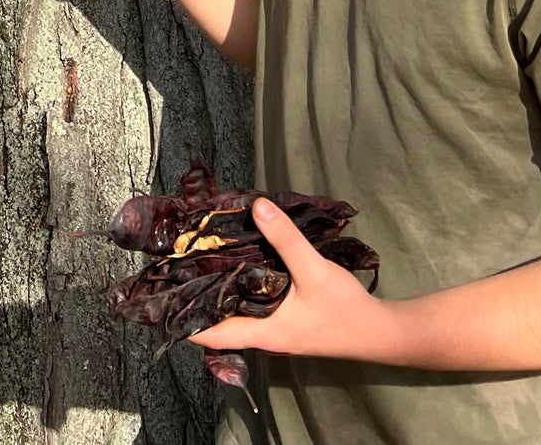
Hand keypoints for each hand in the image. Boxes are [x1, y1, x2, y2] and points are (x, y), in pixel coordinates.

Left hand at [191, 198, 399, 364]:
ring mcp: (277, 329)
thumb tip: (256, 206)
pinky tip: (240, 262)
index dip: (185, 321)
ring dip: (220, 290)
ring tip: (200, 259)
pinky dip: (242, 287)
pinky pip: (255, 305)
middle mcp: (265, 334)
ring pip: (237, 312)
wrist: (379, 332)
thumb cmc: (344, 310)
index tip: (161, 300)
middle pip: (220, 320)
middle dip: (198, 297)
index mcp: (263, 331)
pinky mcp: (289, 320)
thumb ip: (285, 239)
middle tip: (176, 267)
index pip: (213, 334)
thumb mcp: (313, 270)